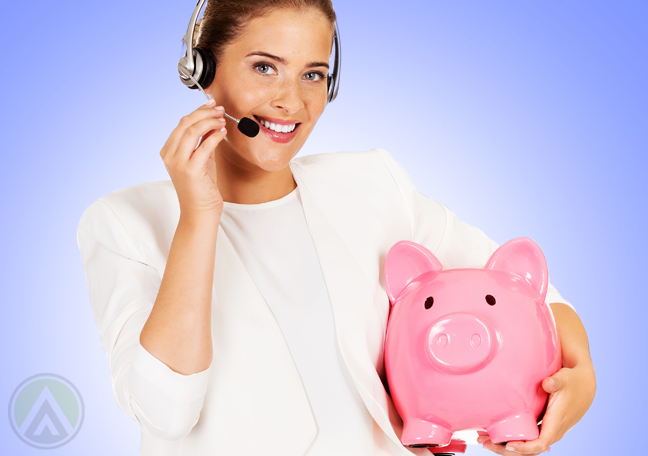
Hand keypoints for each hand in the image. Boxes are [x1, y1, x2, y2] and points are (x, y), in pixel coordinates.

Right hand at [160, 98, 226, 214]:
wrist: (200, 210)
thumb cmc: (201, 186)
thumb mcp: (201, 159)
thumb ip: (203, 141)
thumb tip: (213, 122)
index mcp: (168, 151)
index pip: (182, 123)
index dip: (198, 111)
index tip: (212, 105)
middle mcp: (169, 155)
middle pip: (185, 123)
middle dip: (204, 112)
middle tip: (219, 109)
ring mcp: (178, 162)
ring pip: (192, 131)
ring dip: (210, 121)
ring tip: (222, 120)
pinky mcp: (190, 170)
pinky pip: (204, 146)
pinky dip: (215, 136)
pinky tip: (223, 133)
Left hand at [477, 363, 595, 453]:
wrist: (584, 383)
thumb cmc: (573, 381)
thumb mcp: (566, 378)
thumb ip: (556, 381)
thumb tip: (547, 383)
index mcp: (556, 423)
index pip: (539, 444)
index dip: (524, 447)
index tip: (508, 444)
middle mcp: (551, 430)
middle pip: (528, 449)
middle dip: (505, 449)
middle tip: (484, 441)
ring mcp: (546, 429)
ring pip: (525, 445)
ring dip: (504, 444)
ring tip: (483, 438)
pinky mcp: (542, 425)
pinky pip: (526, 436)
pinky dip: (510, 436)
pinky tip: (494, 430)